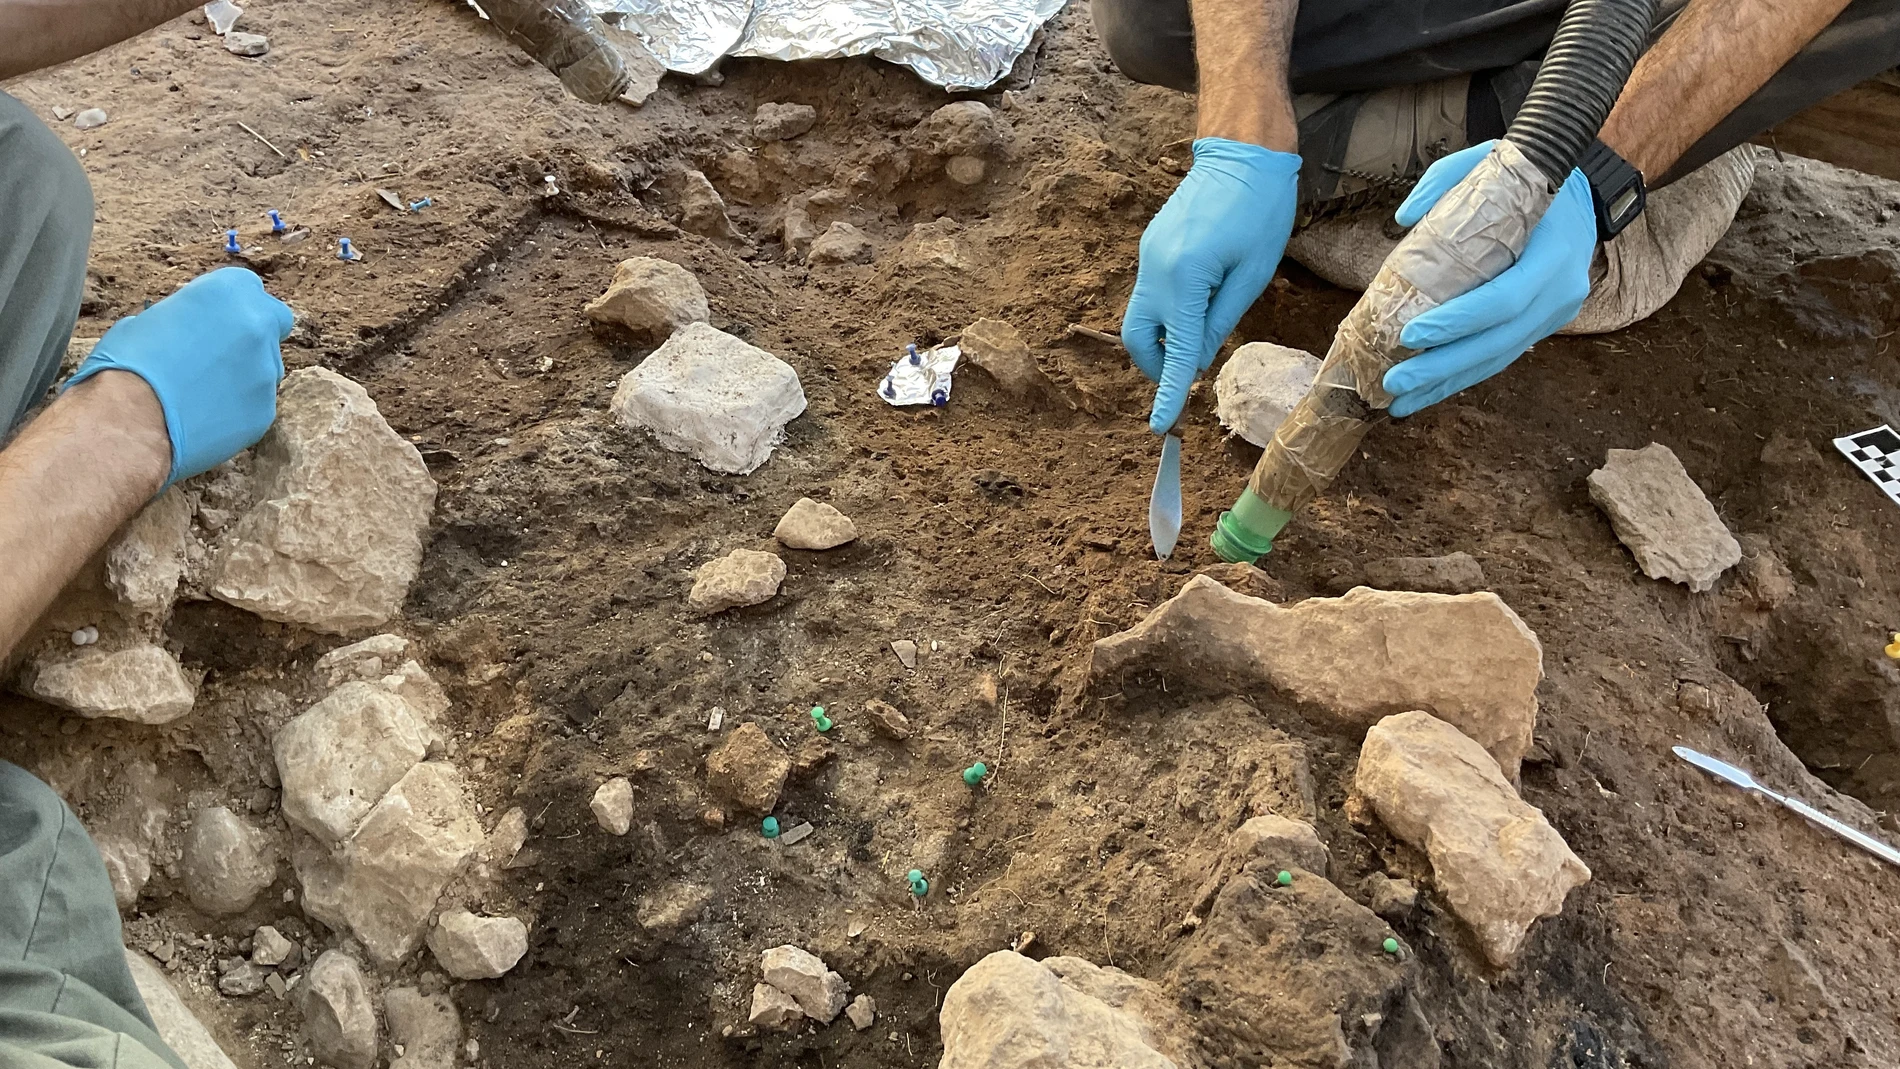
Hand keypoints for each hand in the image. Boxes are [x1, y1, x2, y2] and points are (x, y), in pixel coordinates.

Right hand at [66, 267, 292, 485]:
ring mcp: (267, 371)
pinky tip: (204, 416)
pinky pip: (257, 404)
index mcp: (228, 292)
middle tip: (223, 350)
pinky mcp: (266, 411)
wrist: (130, 421)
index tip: (215, 319)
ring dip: (244, 373)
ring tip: (201, 391)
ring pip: (266, 366)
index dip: (231, 304)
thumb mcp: (148, 320)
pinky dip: (237, 407)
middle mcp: (257, 326)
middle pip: (272, 322)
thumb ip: (186, 318)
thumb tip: (186, 328)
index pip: (248, 286)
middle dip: (254, 332)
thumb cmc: (126, 365)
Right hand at [1121, 138, 1299, 432]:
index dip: (1168, 392)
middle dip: (1156, 365)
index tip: (1160, 424)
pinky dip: (1166, 313)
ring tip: (1199, 334)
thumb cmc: (1260, 210)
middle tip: (1186, 374)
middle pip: (1138, 338)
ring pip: (1141, 317)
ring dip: (1162, 338)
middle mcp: (1155, 270)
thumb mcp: (1253, 273)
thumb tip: (1200, 356)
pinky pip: (1150, 293)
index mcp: (1185, 278)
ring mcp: (1148, 257)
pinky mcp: (1151, 247)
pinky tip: (1198, 302)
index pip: (1176, 349)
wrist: (1241, 151)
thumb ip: (1222, 319)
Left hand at [1382, 140, 1595, 416]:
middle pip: (1499, 341)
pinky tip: (1428, 392)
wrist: (1583, 192)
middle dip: (1443, 366)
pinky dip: (1463, 376)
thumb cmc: (1529, 177)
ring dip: (1447, 383)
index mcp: (1554, 253)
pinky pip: (1502, 357)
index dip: (1458, 320)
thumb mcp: (1491, 160)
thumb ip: (1446, 180)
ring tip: (1400, 402)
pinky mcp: (1544, 326)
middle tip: (1393, 381)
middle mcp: (1561, 291)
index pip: (1504, 298)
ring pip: (1500, 359)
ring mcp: (1557, 314)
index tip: (1411, 333)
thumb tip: (1403, 219)